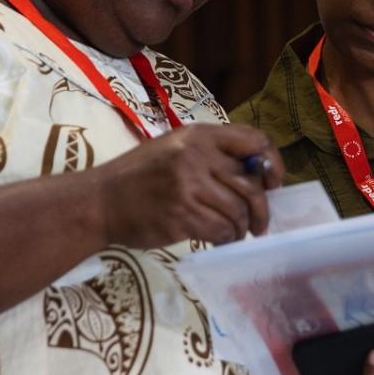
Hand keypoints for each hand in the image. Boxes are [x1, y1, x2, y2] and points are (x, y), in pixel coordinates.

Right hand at [85, 124, 282, 247]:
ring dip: (241, 228)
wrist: (99, 201)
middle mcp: (196, 156)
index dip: (272, 164)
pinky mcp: (182, 216)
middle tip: (260, 224)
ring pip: (238, 211)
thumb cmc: (140, 175)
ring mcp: (188, 186)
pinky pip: (221, 230)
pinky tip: (219, 239)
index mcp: (199, 135)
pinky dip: (226, 238)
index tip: (274, 184)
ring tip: (234, 233)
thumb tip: (258, 175)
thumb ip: (213, 155)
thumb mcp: (176, 148)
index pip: (254, 141)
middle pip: (250, 183)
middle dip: (262, 209)